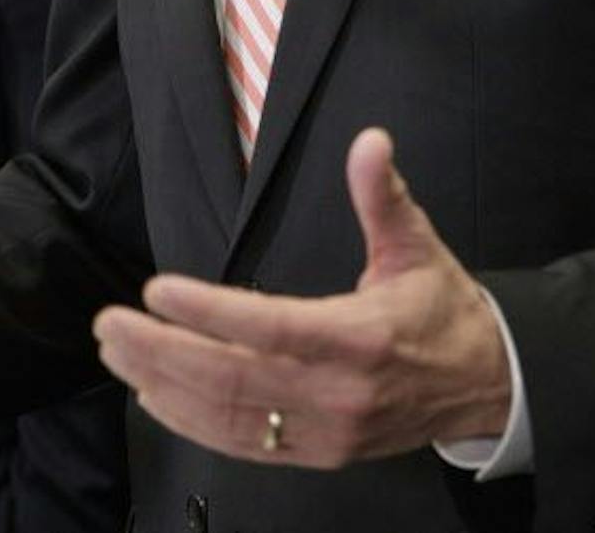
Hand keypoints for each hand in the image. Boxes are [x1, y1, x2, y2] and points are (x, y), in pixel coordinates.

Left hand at [92, 127, 510, 467]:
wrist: (485, 385)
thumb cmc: (441, 309)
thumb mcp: (417, 245)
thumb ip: (383, 195)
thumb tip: (370, 140)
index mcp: (361, 338)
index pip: (271, 327)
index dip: (209, 313)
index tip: (155, 290)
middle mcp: (339, 393)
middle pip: (234, 378)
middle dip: (162, 352)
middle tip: (109, 324)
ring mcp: (325, 431)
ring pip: (230, 416)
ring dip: (164, 386)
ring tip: (117, 354)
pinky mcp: (318, 454)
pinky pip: (244, 444)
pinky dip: (192, 422)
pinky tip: (154, 395)